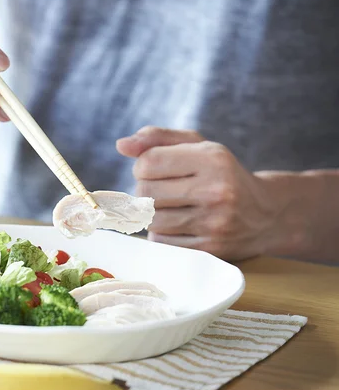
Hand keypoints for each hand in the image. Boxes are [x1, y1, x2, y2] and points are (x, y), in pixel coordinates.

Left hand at [116, 126, 286, 260]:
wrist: (268, 214)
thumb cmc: (220, 174)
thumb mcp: (196, 146)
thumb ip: (156, 139)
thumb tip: (121, 145)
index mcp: (212, 159)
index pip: (148, 162)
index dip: (142, 166)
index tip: (154, 169)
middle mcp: (216, 190)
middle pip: (145, 193)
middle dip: (146, 190)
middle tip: (162, 189)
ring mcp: (214, 223)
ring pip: (151, 220)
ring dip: (153, 213)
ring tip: (172, 206)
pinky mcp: (210, 250)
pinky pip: (162, 243)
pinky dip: (163, 234)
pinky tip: (180, 225)